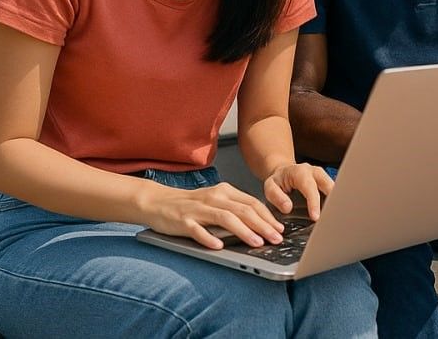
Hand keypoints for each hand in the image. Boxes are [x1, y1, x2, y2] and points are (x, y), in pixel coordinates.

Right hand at [138, 181, 284, 249]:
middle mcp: (213, 197)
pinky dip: (209, 238)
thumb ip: (234, 210)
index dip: (268, 216)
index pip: (252, 203)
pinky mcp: (183, 220)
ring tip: (257, 243)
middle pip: (243, 210)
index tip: (280, 229)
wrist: (157, 201)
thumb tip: (260, 226)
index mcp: (224, 191)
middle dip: (263, 225)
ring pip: (225, 218)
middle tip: (276, 239)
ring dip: (244, 231)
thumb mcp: (215, 202)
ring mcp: (198, 209)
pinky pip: (197, 229)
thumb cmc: (190, 205)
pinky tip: (219, 247)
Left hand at [264, 162, 333, 221]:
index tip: (316, 217)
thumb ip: (276, 196)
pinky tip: (332, 214)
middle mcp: (315, 172)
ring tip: (334, 219)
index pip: (310, 188)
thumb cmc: (278, 180)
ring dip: (335, 203)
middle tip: (331, 218)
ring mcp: (323, 177)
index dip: (314, 203)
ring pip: (335, 189)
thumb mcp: (270, 186)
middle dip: (332, 201)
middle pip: (329, 185)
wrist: (284, 172)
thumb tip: (287, 207)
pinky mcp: (327, 183)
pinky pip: (334, 192)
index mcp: (301, 172)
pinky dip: (334, 203)